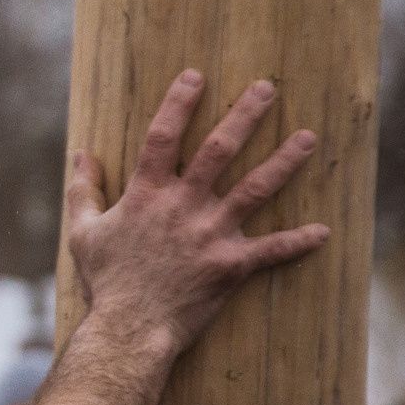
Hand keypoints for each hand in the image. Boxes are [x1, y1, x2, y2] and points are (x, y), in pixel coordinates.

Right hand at [66, 71, 330, 356]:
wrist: (128, 329)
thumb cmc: (105, 281)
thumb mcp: (82, 232)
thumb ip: (82, 190)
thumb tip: (81, 154)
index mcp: (146, 194)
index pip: (163, 137)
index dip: (179, 104)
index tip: (196, 76)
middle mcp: (183, 205)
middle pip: (219, 150)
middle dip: (244, 116)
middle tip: (267, 89)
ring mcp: (211, 234)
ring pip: (255, 189)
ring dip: (284, 162)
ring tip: (308, 138)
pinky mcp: (231, 265)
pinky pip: (272, 250)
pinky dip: (298, 242)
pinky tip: (323, 231)